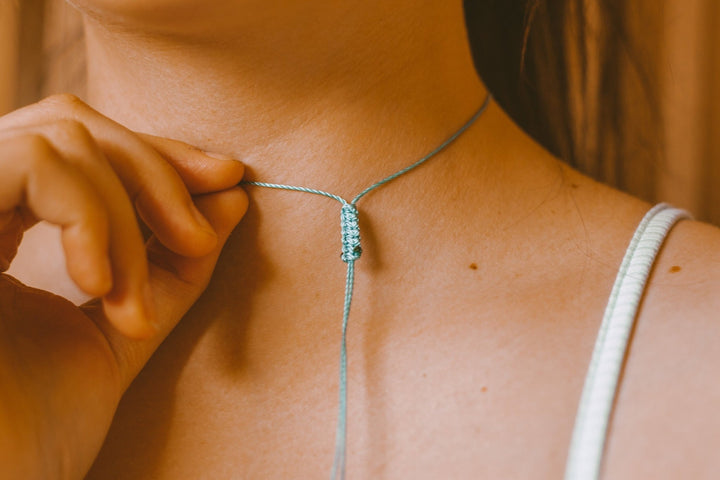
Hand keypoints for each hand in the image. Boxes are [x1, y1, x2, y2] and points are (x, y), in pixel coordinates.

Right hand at [0, 94, 247, 478]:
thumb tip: (231, 194)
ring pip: (59, 139)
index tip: (227, 179)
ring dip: (126, 214)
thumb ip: (173, 264)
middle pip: (71, 123)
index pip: (80, 144)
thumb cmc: (38, 429)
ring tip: (133, 301)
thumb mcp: (124, 329)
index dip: (159, 153)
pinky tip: (100, 286)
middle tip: (201, 235)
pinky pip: (30, 164)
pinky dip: (88, 215)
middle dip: (157, 170)